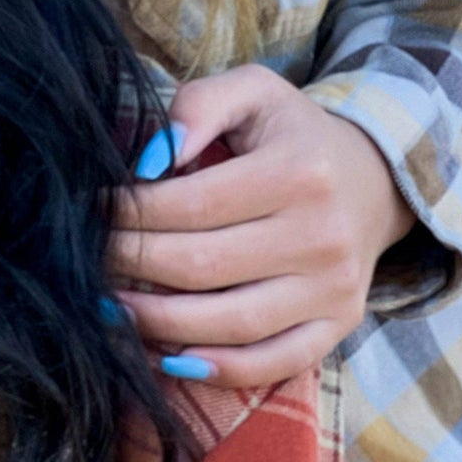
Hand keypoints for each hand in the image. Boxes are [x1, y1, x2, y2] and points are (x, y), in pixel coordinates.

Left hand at [108, 63, 415, 387]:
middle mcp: (321, 235)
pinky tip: (170, 358)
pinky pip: (275, 362)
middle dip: (133, 266)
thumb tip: (152, 158)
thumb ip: (199, 106)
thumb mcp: (253, 91)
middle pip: (204, 267)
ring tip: (110, 307)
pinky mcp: (338, 325)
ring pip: (232, 324)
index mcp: (298, 171)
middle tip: (88, 260)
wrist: (373, 179)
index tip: (92, 211)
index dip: (132, 213)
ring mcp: (333, 288)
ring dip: (159, 323)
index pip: (194, 204)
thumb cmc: (292, 132)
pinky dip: (220, 370)